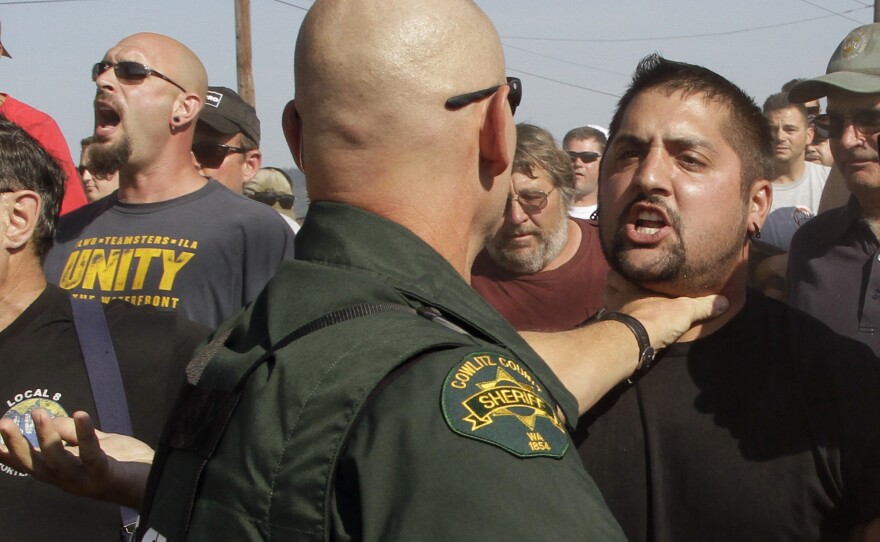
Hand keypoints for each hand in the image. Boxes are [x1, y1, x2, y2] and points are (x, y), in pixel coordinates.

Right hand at [0, 409, 152, 508]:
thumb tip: (50, 420)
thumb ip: (74, 433)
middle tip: (3, 423)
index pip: (31, 464)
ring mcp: (85, 480)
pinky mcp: (104, 474)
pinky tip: (81, 414)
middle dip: (17, 445)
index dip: (9, 454)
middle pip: (35, 466)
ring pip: (57, 462)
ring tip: (38, 415)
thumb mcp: (97, 442)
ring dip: (45, 437)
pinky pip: (90, 453)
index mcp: (64, 472)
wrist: (157, 480)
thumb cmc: (127, 462)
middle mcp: (69, 480)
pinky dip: (83, 434)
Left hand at [604, 270, 729, 349]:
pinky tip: (625, 326)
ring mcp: (613, 314)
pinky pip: (611, 323)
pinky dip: (615, 323)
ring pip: (607, 303)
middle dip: (614, 286)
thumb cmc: (657, 318)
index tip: (628, 270)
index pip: (616, 271)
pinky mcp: (611, 332)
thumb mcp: (685, 310)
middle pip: (608, 285)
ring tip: (625, 305)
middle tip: (625, 287)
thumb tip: (724, 301)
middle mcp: (619, 297)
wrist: (635, 343)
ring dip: (614, 303)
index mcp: (633, 285)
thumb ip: (702, 305)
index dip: (620, 270)